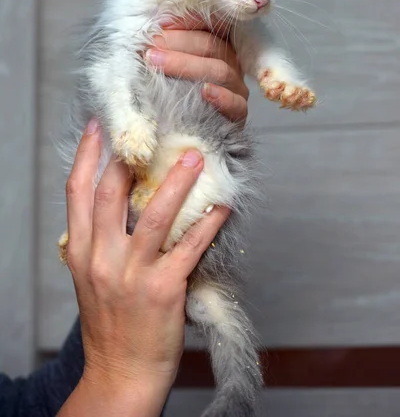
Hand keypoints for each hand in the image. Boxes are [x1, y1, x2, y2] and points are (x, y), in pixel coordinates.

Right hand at [59, 120, 229, 416]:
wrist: (120, 375)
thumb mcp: (90, 279)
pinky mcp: (164, 289)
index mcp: (80, 252)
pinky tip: (221, 205)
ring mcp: (132, 274)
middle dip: (131, 156)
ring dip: (178, 181)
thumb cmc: (109, 324)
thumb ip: (99, 242)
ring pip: (155, 214)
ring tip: (196, 157)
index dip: (87, 155)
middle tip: (153, 130)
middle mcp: (101, 258)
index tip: (100, 127)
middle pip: (112, 193)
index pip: (77, 192)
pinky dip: (207, 223)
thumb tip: (121, 203)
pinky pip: (190, 246)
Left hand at [145, 14, 248, 123]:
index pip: (206, 26)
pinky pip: (236, 103)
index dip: (183, 24)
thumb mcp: (164, 71)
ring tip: (159, 64)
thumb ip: (163, 49)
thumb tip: (152, 27)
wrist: (183, 140)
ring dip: (187, 65)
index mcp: (216, 48)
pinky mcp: (239, 114)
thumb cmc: (171, 99)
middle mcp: (230, 64)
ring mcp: (237, 89)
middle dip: (178, 43)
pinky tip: (205, 91)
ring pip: (221, 70)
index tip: (157, 27)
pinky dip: (221, 96)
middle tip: (150, 49)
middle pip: (211, 45)